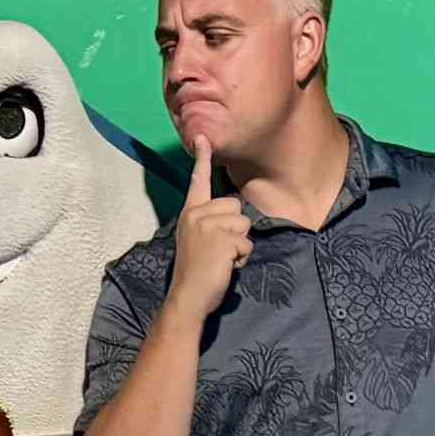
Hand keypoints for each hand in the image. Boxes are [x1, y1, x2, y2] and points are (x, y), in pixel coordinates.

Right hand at [166, 139, 251, 321]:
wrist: (188, 298)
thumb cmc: (195, 273)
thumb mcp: (197, 241)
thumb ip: (209, 224)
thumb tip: (233, 219)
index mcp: (190, 213)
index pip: (198, 181)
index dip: (202, 159)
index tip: (203, 137)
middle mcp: (197, 215)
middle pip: (236, 206)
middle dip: (236, 229)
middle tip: (219, 250)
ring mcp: (209, 226)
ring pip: (244, 224)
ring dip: (240, 245)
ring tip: (222, 259)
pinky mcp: (222, 240)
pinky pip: (246, 243)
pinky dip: (241, 258)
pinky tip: (225, 267)